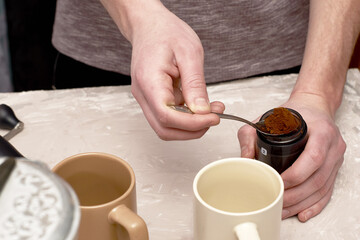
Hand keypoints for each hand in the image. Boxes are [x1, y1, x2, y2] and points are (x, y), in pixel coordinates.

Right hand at [128, 3, 223, 139]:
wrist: (150, 25)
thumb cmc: (166, 33)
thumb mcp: (189, 53)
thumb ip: (195, 84)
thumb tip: (202, 111)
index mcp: (149, 82)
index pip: (167, 116)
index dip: (192, 124)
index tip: (213, 118)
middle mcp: (143, 94)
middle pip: (164, 129)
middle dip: (192, 130)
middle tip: (214, 117)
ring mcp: (146, 98)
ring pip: (166, 126)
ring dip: (190, 126)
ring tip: (211, 111)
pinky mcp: (153, 98)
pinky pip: (168, 116)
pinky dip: (186, 117)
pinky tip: (200, 105)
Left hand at [238, 92, 345, 221]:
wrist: (314, 106)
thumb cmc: (294, 111)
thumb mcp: (267, 117)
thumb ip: (250, 134)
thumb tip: (244, 159)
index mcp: (320, 131)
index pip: (313, 157)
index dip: (296, 175)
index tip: (279, 182)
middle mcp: (333, 145)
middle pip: (317, 178)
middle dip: (296, 195)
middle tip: (277, 201)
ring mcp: (336, 158)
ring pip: (322, 188)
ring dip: (302, 203)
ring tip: (283, 210)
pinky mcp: (335, 167)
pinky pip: (328, 190)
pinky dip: (315, 204)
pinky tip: (302, 212)